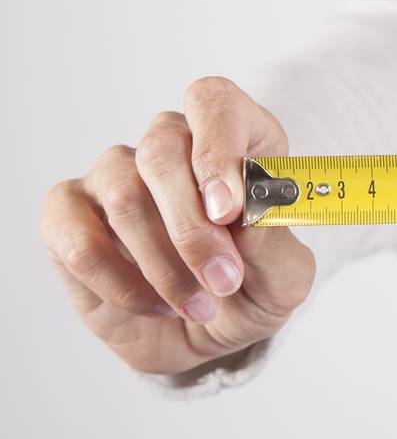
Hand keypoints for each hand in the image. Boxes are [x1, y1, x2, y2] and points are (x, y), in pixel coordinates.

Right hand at [40, 77, 314, 373]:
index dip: (218, 147)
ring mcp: (112, 177)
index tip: (229, 209)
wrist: (209, 335)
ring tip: (201, 305)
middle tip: (223, 279)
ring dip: (165, 264)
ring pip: (123, 195)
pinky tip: (158, 306)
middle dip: (193, 226)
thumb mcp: (286, 277)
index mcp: (232, 137)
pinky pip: (78, 240)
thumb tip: (247, 220)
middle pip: (161, 149)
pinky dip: (122, 284)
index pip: (213, 102)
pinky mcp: (68, 218)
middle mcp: (166, 145)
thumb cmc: (251, 289)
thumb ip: (274, 244)